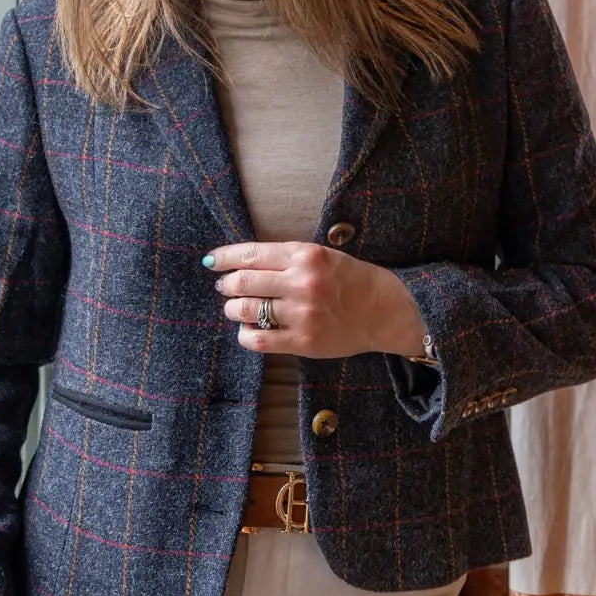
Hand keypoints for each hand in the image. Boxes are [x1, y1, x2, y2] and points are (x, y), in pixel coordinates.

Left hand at [204, 241, 426, 358]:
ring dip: (232, 309)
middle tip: (224, 287)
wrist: (384, 309)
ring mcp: (302, 314)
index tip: (211, 261)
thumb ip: (283, 258)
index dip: (224, 257)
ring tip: (236, 309)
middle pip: (242, 282)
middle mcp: (302, 283)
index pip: (250, 254)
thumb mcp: (319, 255)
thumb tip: (238, 263)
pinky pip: (258, 339)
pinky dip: (245, 334)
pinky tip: (248, 330)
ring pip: (244, 311)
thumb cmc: (348, 279)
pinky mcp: (303, 341)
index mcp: (305, 256)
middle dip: (226, 285)